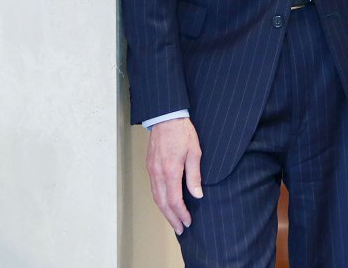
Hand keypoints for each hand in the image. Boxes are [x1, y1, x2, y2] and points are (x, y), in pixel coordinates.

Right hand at [146, 118, 202, 234]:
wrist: (166, 118)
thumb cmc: (183, 133)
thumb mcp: (195, 152)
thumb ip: (195, 176)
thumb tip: (197, 195)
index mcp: (170, 171)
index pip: (174, 200)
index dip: (181, 213)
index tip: (188, 222)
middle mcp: (157, 174)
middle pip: (162, 203)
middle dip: (172, 218)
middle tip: (180, 229)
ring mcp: (151, 171)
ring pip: (156, 197)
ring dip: (164, 212)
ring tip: (174, 221)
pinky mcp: (150, 167)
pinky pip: (153, 189)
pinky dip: (160, 200)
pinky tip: (166, 204)